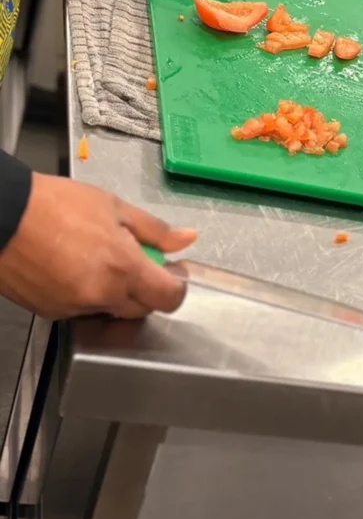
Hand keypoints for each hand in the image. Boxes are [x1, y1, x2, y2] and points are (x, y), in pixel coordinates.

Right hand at [0, 173, 196, 318]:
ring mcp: (74, 308)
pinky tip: (75, 267)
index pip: (169, 298)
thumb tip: (187, 239)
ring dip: (115, 292)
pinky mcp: (52, 313)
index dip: (175, 285)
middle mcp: (101, 296)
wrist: (4, 216)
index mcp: (123, 268)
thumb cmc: (57, 205)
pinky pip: (82, 310)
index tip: (170, 271)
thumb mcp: (115, 207)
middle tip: (134, 258)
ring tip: (97, 257)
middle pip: (141, 308)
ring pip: (111, 310)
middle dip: (146, 288)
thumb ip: (155, 230)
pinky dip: (87, 295)